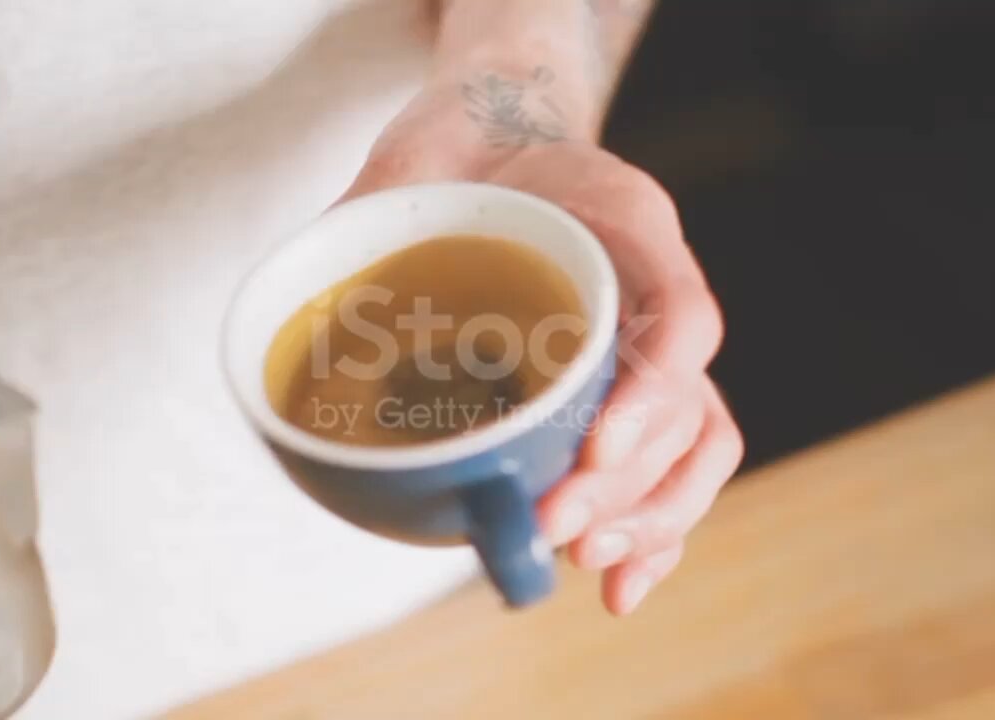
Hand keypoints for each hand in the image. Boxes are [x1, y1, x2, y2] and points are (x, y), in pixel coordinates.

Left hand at [342, 84, 743, 614]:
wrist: (502, 142)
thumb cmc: (466, 147)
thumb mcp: (415, 157)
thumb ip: (369, 214)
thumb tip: (295, 292)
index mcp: (625, 218)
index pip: (680, 312)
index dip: (650, 396)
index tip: (589, 455)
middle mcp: (657, 284)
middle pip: (689, 403)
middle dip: (627, 486)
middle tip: (553, 528)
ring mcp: (652, 340)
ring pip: (699, 442)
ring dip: (653, 520)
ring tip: (586, 562)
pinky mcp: (629, 387)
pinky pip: (674, 462)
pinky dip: (656, 532)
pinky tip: (615, 587)